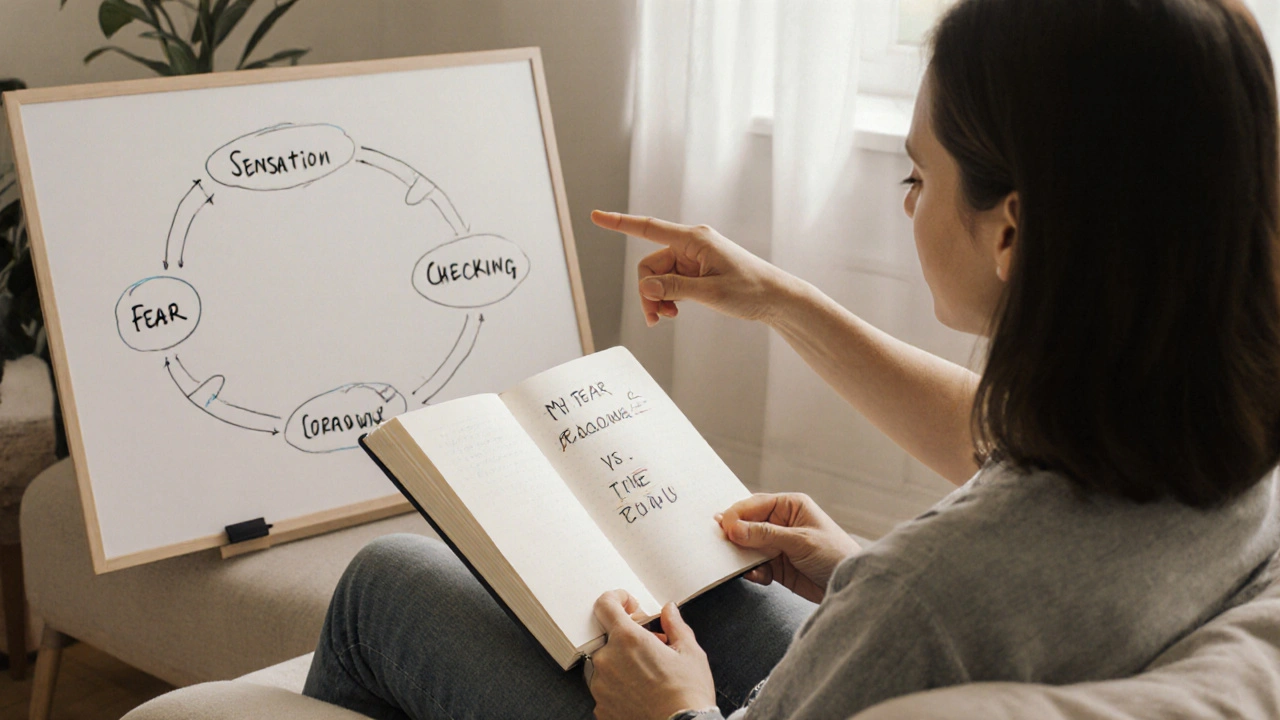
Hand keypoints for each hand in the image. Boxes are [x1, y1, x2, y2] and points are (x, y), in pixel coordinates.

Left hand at [589, 590, 716, 719]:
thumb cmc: (688, 694)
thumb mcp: (689, 652)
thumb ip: (675, 625)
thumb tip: (669, 611)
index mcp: (627, 639)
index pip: (605, 605)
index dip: (617, 599)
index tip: (629, 606)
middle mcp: (607, 660)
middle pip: (610, 638)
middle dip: (630, 639)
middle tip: (653, 648)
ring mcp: (600, 686)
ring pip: (608, 664)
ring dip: (624, 664)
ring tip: (649, 675)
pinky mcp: (600, 708)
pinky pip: (606, 688)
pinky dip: (620, 686)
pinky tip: (641, 693)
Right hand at [591, 210, 791, 326]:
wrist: (776, 298)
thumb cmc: (751, 290)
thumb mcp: (711, 293)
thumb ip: (676, 289)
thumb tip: (646, 287)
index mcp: (694, 239)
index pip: (648, 228)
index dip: (619, 223)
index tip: (595, 216)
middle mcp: (691, 245)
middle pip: (649, 265)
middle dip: (648, 292)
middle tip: (656, 320)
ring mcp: (693, 259)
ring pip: (657, 277)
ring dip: (657, 299)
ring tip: (667, 318)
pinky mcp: (696, 272)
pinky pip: (669, 283)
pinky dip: (667, 298)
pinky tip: (674, 312)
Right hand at [717, 493, 860, 602]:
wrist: (849, 585)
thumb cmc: (834, 554)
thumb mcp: (800, 541)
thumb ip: (766, 535)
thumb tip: (734, 528)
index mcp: (790, 506)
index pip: (755, 504)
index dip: (737, 514)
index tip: (723, 526)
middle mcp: (782, 522)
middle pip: (748, 524)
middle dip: (736, 535)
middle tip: (723, 545)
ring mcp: (778, 544)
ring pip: (748, 546)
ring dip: (742, 556)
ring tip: (740, 565)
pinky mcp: (777, 565)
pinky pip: (756, 565)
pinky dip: (753, 571)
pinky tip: (759, 576)